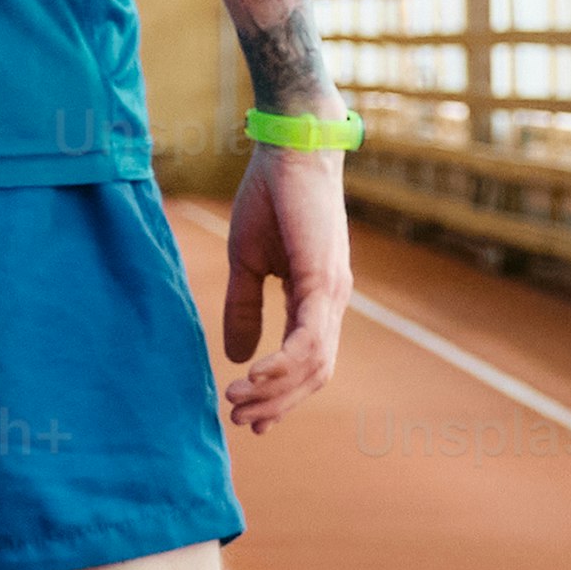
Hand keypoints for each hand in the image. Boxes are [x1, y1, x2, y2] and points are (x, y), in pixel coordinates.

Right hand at [216, 141, 350, 431]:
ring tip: (238, 402)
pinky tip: (255, 375)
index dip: (282, 395)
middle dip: (278, 404)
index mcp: (318, 297)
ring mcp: (333, 290)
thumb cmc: (271, 196)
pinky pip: (309, 337)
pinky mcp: (323, 278)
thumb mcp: (247, 262)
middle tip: (243, 423)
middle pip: (314, 373)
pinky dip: (284, 363)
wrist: (290, 145)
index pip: (308, 361)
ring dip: (276, 391)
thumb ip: (243, 309)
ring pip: (314, 363)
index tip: (253, 420)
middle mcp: (332, 300)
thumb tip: (238, 357)